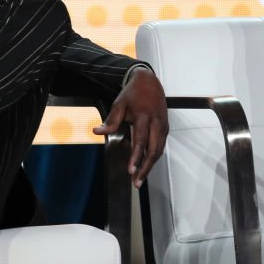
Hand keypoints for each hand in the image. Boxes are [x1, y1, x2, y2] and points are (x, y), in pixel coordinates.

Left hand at [93, 68, 168, 187]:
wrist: (149, 81)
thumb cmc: (134, 93)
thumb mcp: (119, 104)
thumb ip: (111, 121)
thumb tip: (97, 131)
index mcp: (145, 117)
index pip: (141, 141)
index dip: (136, 157)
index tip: (131, 170)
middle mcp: (157, 123)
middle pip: (154, 151)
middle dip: (145, 168)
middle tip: (137, 181)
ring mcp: (163, 126)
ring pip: (159, 151)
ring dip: (150, 166)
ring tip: (140, 177)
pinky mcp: (165, 128)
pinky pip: (161, 146)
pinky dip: (154, 157)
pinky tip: (146, 165)